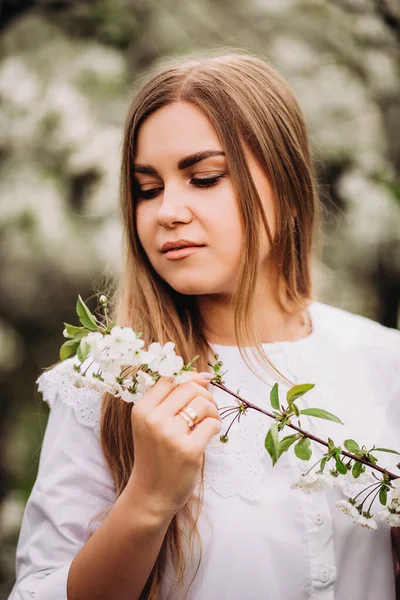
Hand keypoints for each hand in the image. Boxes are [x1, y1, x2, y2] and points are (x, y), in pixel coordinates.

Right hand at [128, 372, 220, 517]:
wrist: (150, 494)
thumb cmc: (155, 455)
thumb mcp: (151, 424)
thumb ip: (169, 400)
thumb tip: (202, 377)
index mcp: (142, 409)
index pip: (170, 378)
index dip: (191, 377)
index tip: (202, 383)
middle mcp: (153, 419)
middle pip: (189, 387)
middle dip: (205, 394)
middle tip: (207, 409)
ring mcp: (170, 435)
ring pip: (203, 403)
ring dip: (213, 410)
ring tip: (209, 422)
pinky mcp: (188, 450)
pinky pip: (211, 424)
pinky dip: (215, 426)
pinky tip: (210, 434)